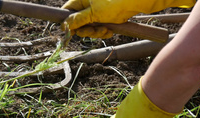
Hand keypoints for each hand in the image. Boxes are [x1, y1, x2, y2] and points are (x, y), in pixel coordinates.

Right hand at [61, 0, 195, 38]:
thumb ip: (77, 20)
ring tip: (106, 31)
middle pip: (78, 22)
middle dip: (86, 30)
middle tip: (95, 32)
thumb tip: (63, 25)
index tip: (71, 33)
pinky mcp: (105, 16)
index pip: (67, 11)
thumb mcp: (93, 14)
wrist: (136, 2)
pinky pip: (99, 27)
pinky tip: (110, 31)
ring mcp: (97, 11)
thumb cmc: (114, 4)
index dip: (68, 23)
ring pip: (89, 26)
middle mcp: (88, 4)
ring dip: (96, 32)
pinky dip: (103, 31)